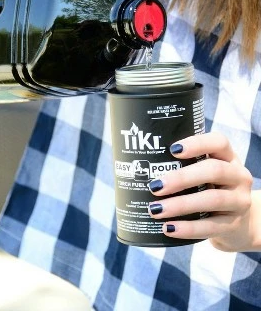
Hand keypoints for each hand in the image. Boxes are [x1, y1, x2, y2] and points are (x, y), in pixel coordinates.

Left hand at [147, 132, 259, 251]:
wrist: (238, 223)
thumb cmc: (209, 188)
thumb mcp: (202, 173)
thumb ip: (179, 166)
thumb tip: (131, 168)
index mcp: (227, 157)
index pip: (219, 142)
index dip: (197, 144)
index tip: (173, 149)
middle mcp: (237, 175)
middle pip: (214, 170)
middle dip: (181, 178)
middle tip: (155, 186)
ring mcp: (239, 201)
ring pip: (213, 199)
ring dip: (180, 205)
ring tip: (155, 210)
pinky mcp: (234, 225)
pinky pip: (211, 226)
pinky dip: (188, 228)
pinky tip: (168, 228)